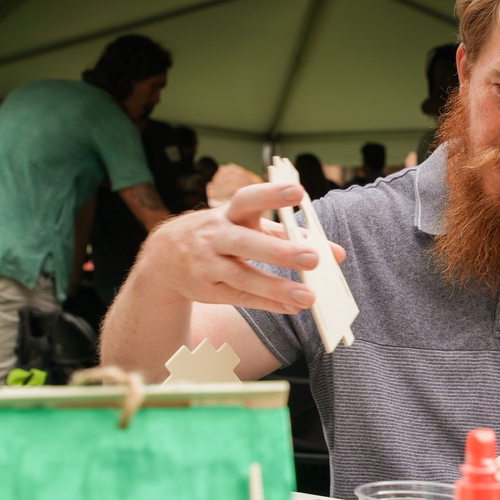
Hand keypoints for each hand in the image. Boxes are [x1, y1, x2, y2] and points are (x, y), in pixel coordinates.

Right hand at [134, 181, 345, 312]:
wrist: (164, 256)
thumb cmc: (222, 234)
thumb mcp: (247, 225)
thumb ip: (290, 234)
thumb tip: (335, 252)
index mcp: (229, 214)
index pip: (248, 199)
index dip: (272, 195)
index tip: (298, 192)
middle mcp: (216, 237)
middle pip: (246, 243)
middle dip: (280, 251)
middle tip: (314, 258)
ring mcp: (208, 265)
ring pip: (243, 277)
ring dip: (277, 288)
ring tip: (308, 298)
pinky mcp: (207, 289)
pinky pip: (241, 298)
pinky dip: (268, 304)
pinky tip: (292, 308)